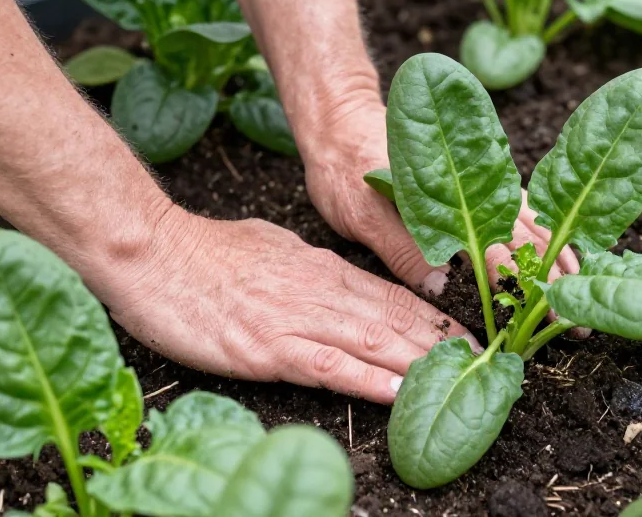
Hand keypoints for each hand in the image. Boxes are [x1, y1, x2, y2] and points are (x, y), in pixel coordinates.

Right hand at [104, 207, 479, 404]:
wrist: (153, 253)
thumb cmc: (206, 251)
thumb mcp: (272, 248)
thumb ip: (308, 267)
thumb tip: (334, 280)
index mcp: (323, 269)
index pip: (393, 294)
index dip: (435, 316)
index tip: (468, 332)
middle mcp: (321, 292)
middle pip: (396, 319)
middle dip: (444, 342)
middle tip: (488, 360)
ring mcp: (298, 320)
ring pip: (376, 342)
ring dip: (422, 362)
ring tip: (464, 378)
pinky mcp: (269, 348)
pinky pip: (332, 367)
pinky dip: (371, 381)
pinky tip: (400, 394)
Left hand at [300, 98, 581, 298]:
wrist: (341, 118)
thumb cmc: (344, 166)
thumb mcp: (361, 213)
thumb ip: (402, 248)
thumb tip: (443, 289)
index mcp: (449, 200)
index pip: (499, 251)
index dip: (526, 288)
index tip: (550, 318)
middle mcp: (475, 189)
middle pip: (530, 238)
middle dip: (557, 280)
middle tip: (579, 322)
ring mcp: (482, 183)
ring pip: (535, 222)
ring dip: (561, 256)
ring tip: (583, 289)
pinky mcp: (480, 181)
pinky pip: (524, 209)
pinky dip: (548, 232)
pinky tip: (561, 250)